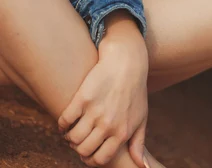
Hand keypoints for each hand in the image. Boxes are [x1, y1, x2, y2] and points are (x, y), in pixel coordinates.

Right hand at [58, 13, 148, 166]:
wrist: (126, 61)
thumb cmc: (135, 90)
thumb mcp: (141, 117)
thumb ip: (139, 143)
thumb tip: (142, 167)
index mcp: (122, 132)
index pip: (100, 159)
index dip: (90, 158)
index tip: (87, 151)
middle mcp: (108, 124)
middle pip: (83, 150)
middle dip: (78, 148)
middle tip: (78, 139)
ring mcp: (95, 111)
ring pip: (72, 138)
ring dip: (69, 136)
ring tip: (71, 130)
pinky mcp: (83, 98)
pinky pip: (65, 120)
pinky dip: (62, 124)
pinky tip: (65, 120)